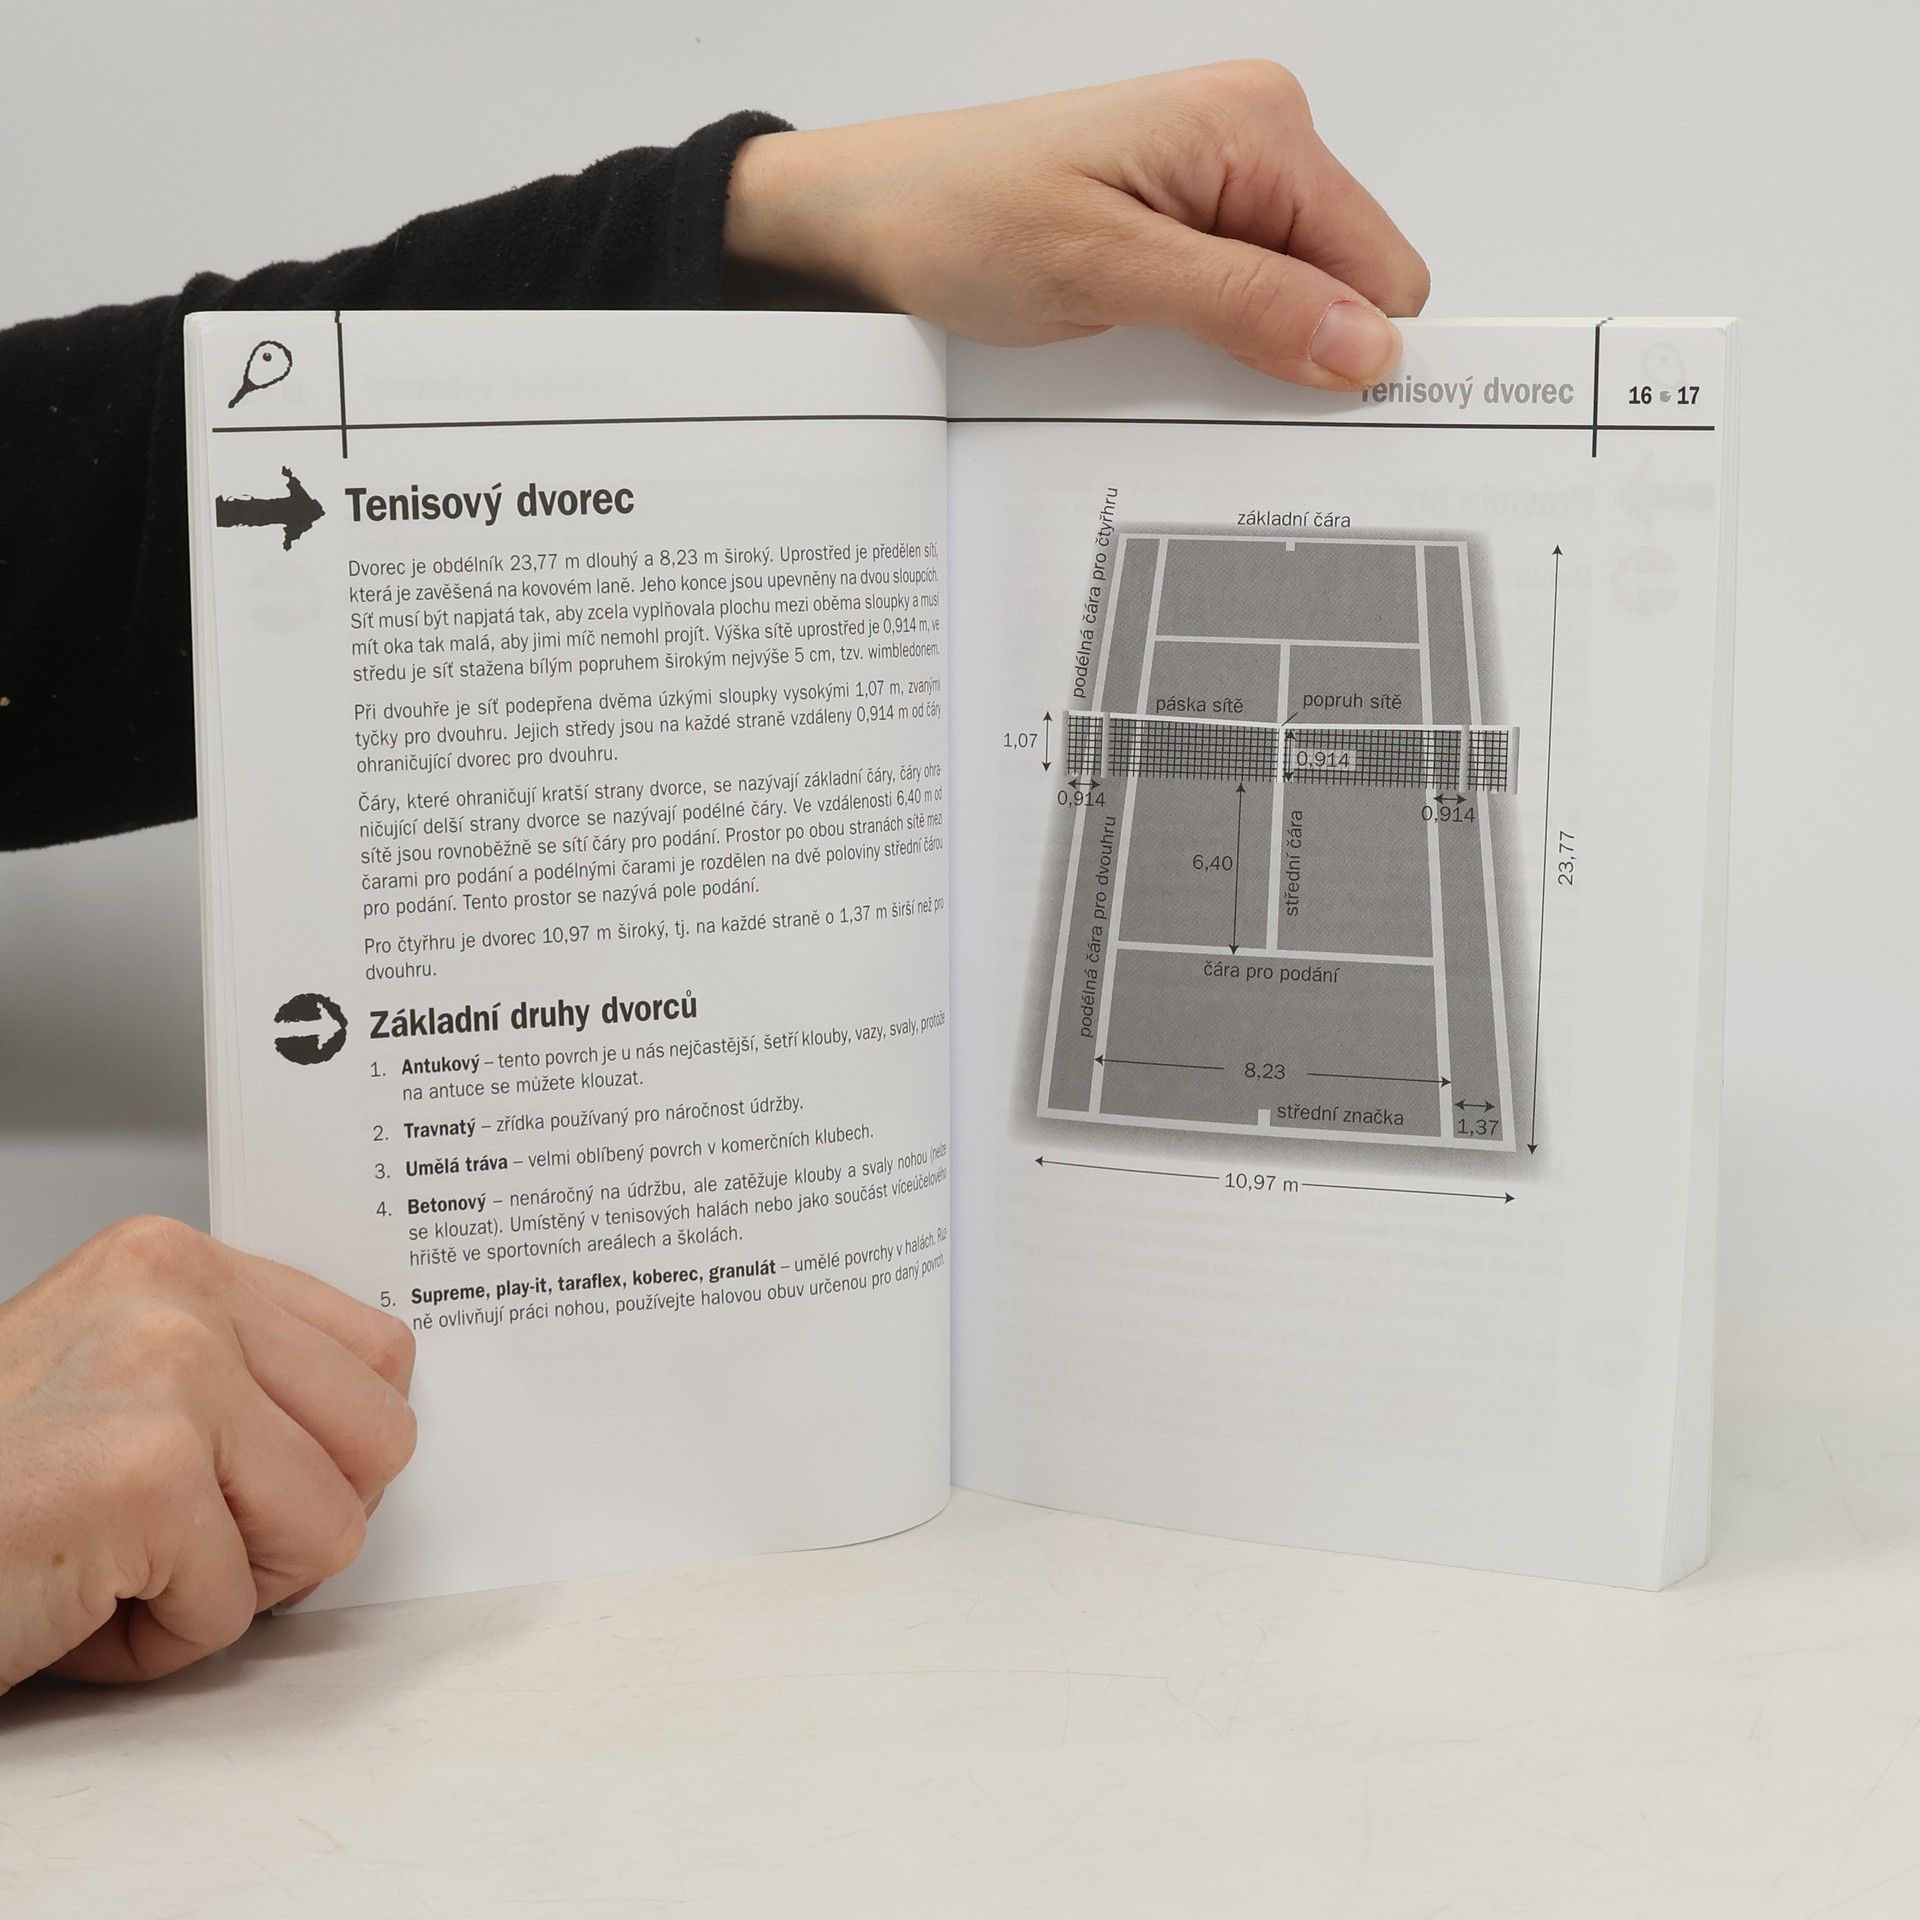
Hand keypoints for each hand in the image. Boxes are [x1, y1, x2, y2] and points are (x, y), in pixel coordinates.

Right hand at [0, 1216, 415, 1689]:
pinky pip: (237, 1609)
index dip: (335, 1449)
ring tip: (116, 1565)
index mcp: (175, 1263)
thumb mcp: (117, 1385)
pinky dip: (156, 1643)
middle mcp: (176, 1297)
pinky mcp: (143, 1477)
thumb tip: (369, 1418)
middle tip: (181, 1538)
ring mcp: (167, 1377)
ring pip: (330, 1527)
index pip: (379, 1353)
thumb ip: (237, 1376)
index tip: (260, 1481)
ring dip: (227, 1588)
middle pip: (380, 1439)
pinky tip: (72, 1602)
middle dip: (293, 1522)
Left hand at [726, 62, 1428, 390]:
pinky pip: (1243, 300)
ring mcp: (1223, 179)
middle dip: (1293, 353)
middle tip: (1194, 380)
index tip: (1294, 410)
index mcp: (1258, 125)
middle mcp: (1256, 137)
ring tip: (1153, 353)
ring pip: (1296, 303)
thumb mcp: (1107, 271)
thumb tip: (1366, 345)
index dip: (1349, 351)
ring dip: (1242, 352)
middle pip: (1345, 287)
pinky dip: (1210, 341)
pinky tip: (1148, 346)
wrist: (872, 217)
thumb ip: (1245, 306)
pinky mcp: (1188, 218)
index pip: (1381, 269)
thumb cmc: (962, 219)